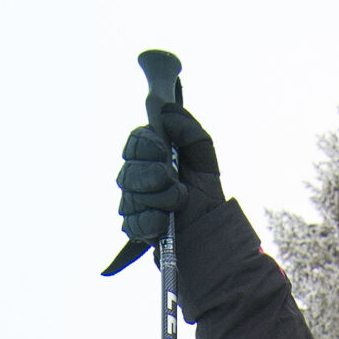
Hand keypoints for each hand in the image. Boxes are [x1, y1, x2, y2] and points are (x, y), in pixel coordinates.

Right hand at [105, 51, 217, 272]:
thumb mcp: (204, 153)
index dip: (146, 145)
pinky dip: (153, 222)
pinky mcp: (134, 227)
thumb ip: (188, 128)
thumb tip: (166, 111)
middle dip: (154, 176)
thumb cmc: (204, 188)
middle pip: (128, 171)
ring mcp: (132, 202)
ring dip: (161, 200)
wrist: (211, 226)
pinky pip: (133, 223)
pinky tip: (166, 221)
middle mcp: (135, 177)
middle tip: (173, 180)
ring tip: (179, 202)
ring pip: (131, 197)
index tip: (162, 150)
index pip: (134, 143)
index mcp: (150, 155)